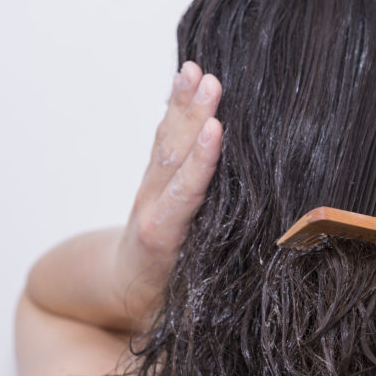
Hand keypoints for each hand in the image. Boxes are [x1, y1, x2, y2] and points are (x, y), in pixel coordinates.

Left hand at [116, 62, 222, 317]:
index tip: (215, 131)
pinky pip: (164, 142)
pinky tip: (184, 87)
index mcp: (161, 239)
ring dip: (182, 105)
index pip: (183, 194)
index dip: (199, 164)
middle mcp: (153, 207)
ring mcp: (152, 190)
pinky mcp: (156, 180)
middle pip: (173, 157)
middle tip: (211, 82)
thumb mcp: (178, 304)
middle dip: (192, 117)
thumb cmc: (156, 301)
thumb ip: (209, 285)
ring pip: (167, 142)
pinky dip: (175, 113)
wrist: (117, 290)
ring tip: (195, 71)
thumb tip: (258, 277)